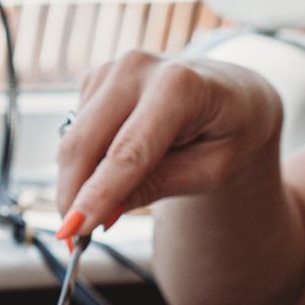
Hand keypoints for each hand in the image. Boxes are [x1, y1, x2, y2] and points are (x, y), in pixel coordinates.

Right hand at [55, 50, 282, 241]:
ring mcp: (112, 70)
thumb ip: (158, 186)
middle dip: (72, 193)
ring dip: (77, 180)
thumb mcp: (212, 170)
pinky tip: (113, 165)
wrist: (232, 94)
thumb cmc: (230, 131)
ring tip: (104, 204)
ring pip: (72, 141)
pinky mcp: (96, 79)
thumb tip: (104, 212)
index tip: (74, 231)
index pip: (127, 152)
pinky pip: (74, 133)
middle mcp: (139, 68)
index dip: (97, 194)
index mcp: (180, 86)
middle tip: (71, 236)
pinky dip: (84, 161)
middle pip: (84, 143)